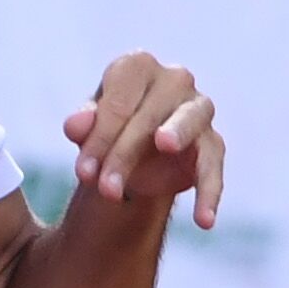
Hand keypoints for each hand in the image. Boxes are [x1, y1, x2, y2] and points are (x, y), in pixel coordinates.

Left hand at [61, 52, 225, 227]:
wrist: (135, 160)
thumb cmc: (109, 134)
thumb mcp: (89, 131)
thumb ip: (81, 126)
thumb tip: (75, 125)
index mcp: (137, 67)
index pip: (119, 100)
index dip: (100, 136)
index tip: (83, 172)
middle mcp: (174, 79)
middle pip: (149, 113)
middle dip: (123, 153)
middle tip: (105, 189)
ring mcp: (198, 108)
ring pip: (188, 119)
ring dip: (173, 137)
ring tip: (164, 145)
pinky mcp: (214, 143)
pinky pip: (213, 165)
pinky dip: (210, 192)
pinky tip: (204, 220)